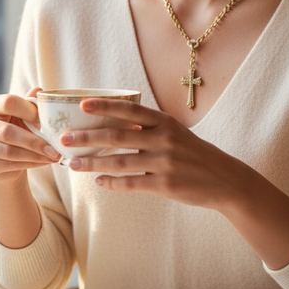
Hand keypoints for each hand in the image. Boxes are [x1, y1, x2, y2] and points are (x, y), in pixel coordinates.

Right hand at [0, 87, 60, 182]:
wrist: (5, 157)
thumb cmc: (18, 128)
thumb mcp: (25, 114)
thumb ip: (31, 103)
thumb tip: (39, 90)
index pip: (9, 102)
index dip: (30, 111)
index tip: (48, 120)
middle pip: (8, 132)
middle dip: (35, 141)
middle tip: (55, 148)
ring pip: (9, 151)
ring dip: (35, 155)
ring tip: (53, 156)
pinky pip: (8, 165)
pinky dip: (30, 164)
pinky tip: (43, 162)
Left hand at [62, 99, 250, 209]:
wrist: (223, 179)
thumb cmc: (194, 153)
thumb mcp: (176, 132)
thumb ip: (150, 127)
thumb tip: (117, 122)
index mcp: (165, 121)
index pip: (130, 109)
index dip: (105, 106)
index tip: (82, 104)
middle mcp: (163, 138)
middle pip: (118, 135)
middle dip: (88, 136)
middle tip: (64, 138)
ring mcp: (164, 162)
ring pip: (119, 161)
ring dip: (92, 163)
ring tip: (72, 164)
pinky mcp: (164, 185)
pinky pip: (131, 183)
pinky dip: (112, 183)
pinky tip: (98, 182)